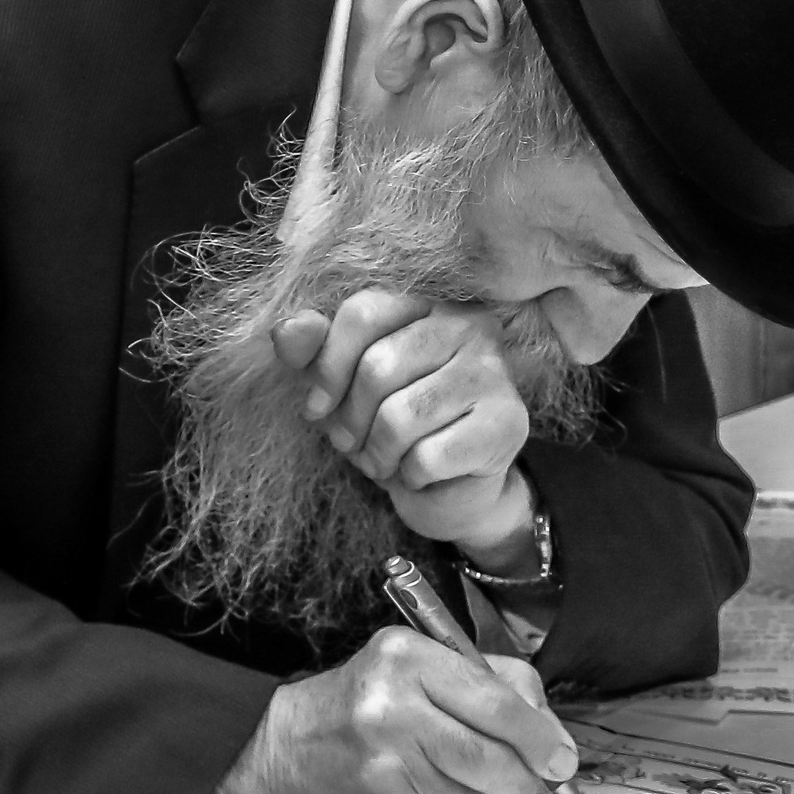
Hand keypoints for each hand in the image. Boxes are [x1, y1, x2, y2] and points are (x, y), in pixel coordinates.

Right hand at [204, 627, 579, 793]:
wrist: (276, 753)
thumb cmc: (360, 703)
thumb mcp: (415, 663)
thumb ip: (489, 682)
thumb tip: (554, 734)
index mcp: (407, 660)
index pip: (497, 703)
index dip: (541, 736)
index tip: (563, 758)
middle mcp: (392, 712)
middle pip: (494, 761)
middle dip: (527, 779)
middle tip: (535, 779)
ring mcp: (384, 770)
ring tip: (470, 782)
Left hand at [271, 291, 533, 555]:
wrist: (450, 489)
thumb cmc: (395, 428)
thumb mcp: (344, 387)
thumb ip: (314, 353)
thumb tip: (286, 330)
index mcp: (429, 305)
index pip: (363, 312)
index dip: (327, 366)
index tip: (317, 407)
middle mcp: (471, 327)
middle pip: (379, 366)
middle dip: (350, 420)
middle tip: (352, 444)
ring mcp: (495, 374)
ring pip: (401, 417)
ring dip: (378, 454)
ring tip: (383, 460)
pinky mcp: (507, 424)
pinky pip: (428, 456)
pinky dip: (410, 477)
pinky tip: (420, 474)